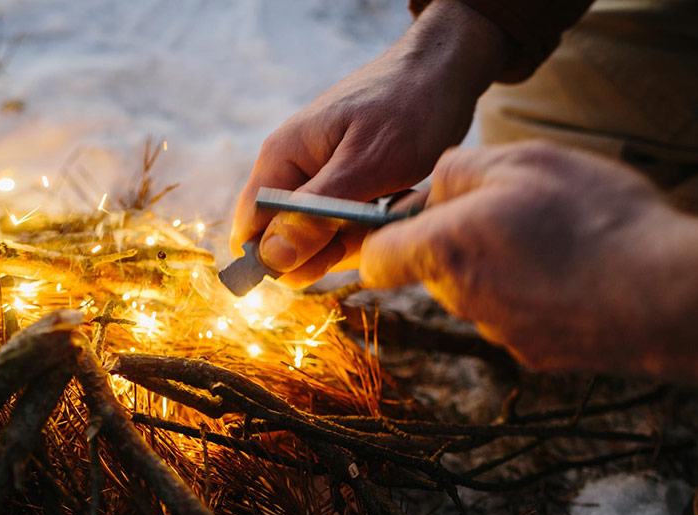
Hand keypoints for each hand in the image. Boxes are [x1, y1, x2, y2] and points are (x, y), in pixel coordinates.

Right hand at [230, 0, 508, 287]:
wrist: (446, 71)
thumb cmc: (408, 107)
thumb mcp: (367, 165)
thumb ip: (316, 213)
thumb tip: (269, 259)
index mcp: (281, 159)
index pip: (250, 230)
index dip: (275, 261)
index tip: (324, 260)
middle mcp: (293, 172)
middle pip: (285, 242)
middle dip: (327, 251)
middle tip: (372, 228)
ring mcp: (319, 180)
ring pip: (320, 239)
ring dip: (356, 239)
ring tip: (393, 206)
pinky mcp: (344, 188)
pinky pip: (344, 227)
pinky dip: (371, 228)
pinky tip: (397, 204)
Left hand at [360, 141, 697, 390]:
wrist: (668, 297)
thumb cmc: (592, 221)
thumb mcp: (521, 162)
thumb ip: (458, 171)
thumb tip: (433, 188)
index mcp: (442, 252)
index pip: (374, 258)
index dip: (382, 234)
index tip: (408, 215)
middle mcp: (461, 301)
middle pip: (433, 266)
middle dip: (458, 236)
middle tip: (513, 208)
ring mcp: (498, 333)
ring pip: (478, 288)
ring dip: (501, 261)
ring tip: (556, 237)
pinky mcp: (536, 353)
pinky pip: (518, 311)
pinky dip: (536, 291)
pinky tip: (577, 270)